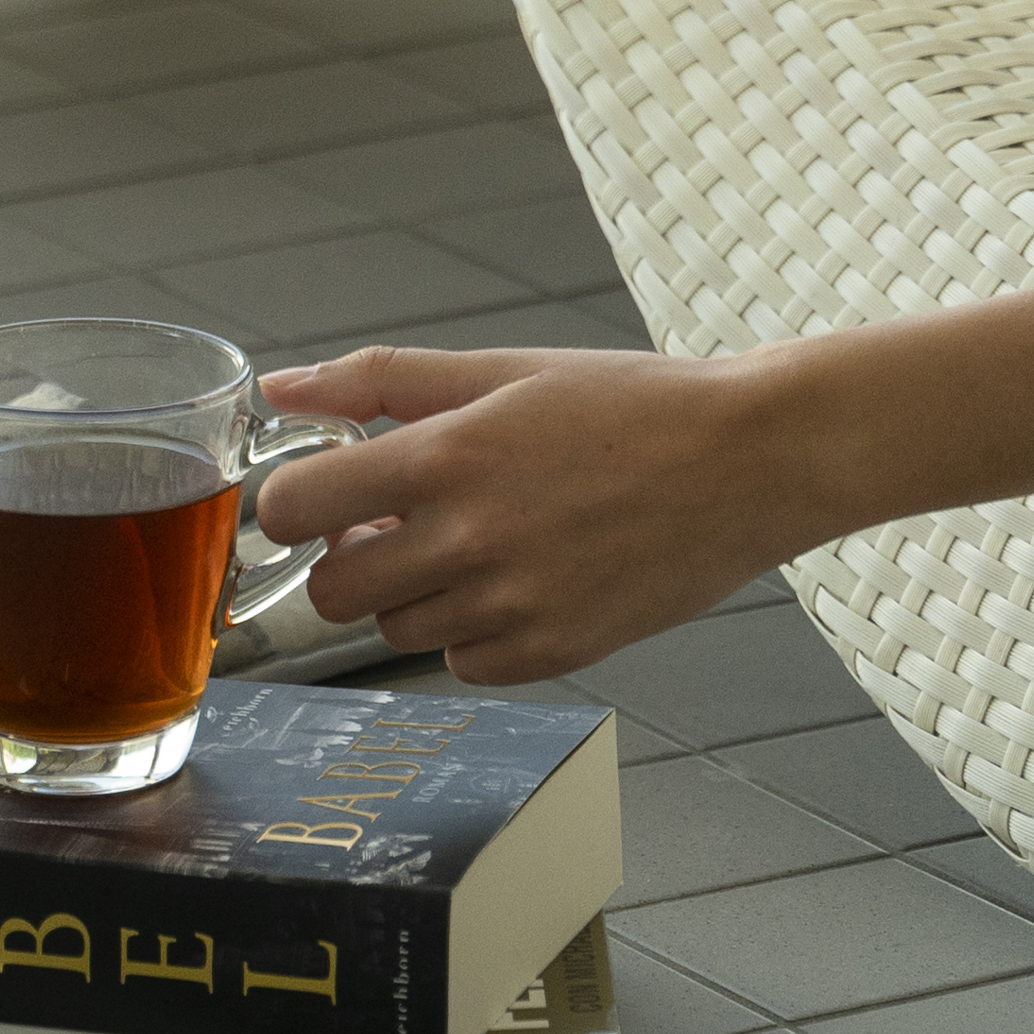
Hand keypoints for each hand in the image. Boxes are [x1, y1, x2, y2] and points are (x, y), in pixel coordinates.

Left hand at [253, 340, 826, 680]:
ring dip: (416, 591)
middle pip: (331, 591)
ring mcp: (512, 605)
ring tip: (484, 538)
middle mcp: (469, 538)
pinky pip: (464, 662)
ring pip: (396, 629)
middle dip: (350, 556)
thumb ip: (383, 379)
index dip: (292, 501)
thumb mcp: (506, 370)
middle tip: (402, 519)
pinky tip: (523, 578)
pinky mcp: (554, 652)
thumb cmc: (632, 406)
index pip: (293, 507)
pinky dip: (474, 631)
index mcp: (449, 455)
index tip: (324, 492)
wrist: (750, 460)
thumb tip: (282, 385)